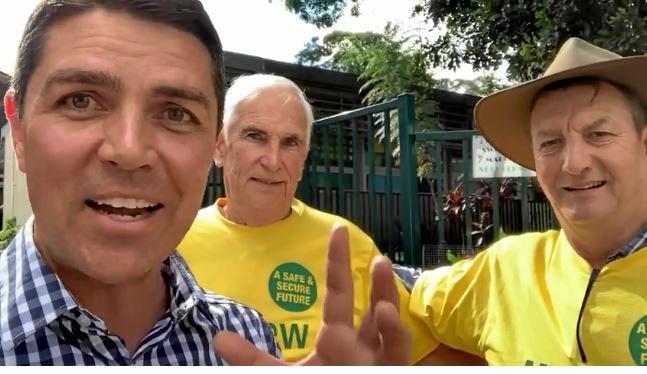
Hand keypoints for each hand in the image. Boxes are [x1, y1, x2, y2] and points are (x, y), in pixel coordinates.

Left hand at [213, 224, 411, 364]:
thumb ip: (252, 359)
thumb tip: (218, 339)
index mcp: (336, 338)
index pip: (339, 292)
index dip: (338, 261)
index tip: (339, 229)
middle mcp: (361, 345)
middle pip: (373, 306)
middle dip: (378, 281)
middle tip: (377, 256)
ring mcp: (378, 360)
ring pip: (391, 328)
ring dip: (389, 300)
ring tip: (383, 273)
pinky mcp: (390, 369)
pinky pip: (397, 350)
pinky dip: (395, 332)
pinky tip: (386, 314)